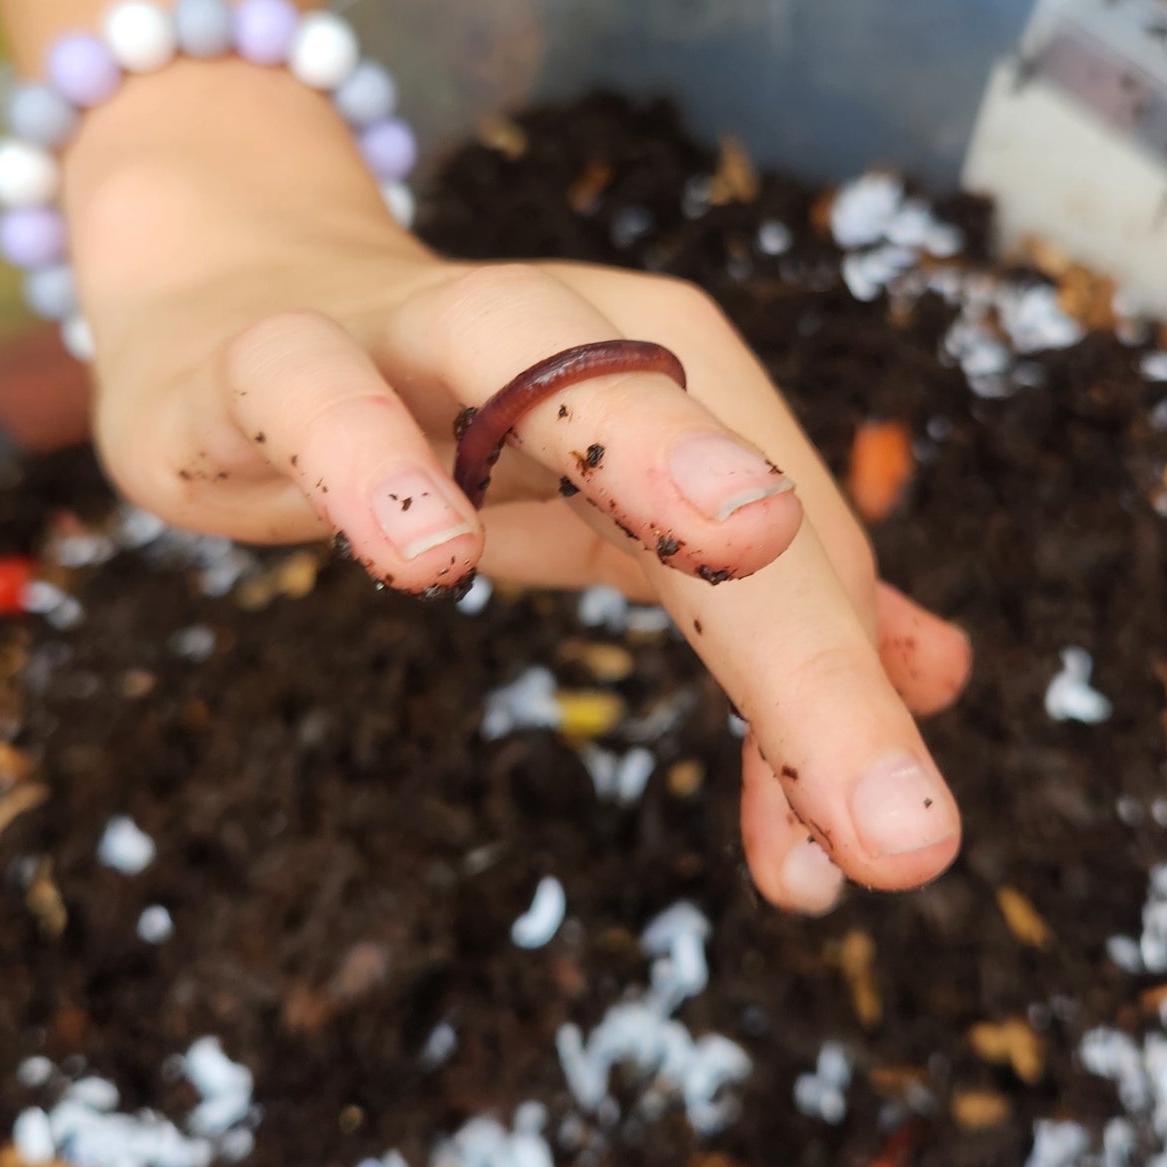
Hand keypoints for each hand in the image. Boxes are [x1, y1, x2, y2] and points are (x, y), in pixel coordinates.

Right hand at [68, 65, 969, 914]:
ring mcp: (413, 331)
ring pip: (533, 350)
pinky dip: (368, 451)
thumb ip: (763, 601)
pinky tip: (426, 557)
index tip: (872, 854)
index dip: (841, 701)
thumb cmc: (444, 432)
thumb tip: (936, 677)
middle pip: (714, 449)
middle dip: (816, 630)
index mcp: (665, 380)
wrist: (231, 312)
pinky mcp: (266, 355)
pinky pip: (315, 386)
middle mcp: (564, 333)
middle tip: (897, 814)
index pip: (788, 544)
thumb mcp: (609, 523)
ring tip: (746, 541)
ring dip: (644, 437)